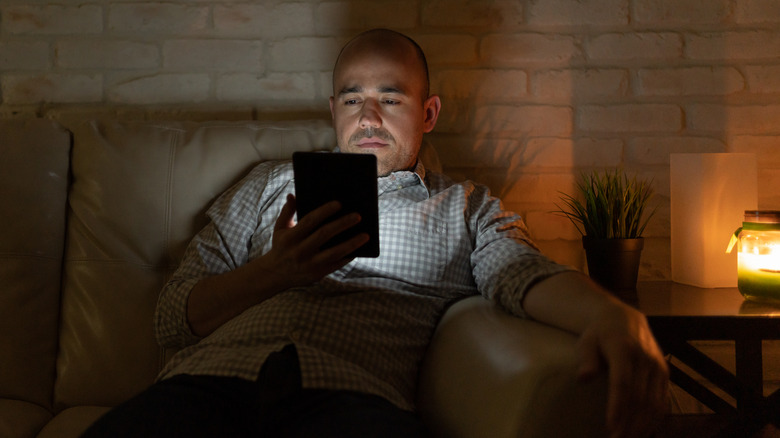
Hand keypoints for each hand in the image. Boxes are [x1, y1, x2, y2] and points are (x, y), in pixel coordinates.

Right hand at [261, 193, 368, 286]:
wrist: (275, 274)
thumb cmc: (281, 246)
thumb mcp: (280, 228)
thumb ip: (287, 211)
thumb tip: (293, 194)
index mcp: (291, 237)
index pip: (310, 221)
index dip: (324, 211)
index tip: (339, 203)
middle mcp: (300, 251)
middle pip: (324, 235)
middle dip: (342, 224)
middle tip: (358, 216)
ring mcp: (310, 264)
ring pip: (334, 252)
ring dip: (352, 244)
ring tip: (366, 235)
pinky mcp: (317, 274)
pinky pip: (336, 264)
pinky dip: (349, 257)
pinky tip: (359, 249)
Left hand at [576, 303, 668, 437]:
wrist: (624, 318)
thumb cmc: (599, 334)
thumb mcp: (587, 341)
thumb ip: (586, 359)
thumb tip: (582, 378)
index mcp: (623, 349)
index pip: (622, 383)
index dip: (617, 407)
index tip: (611, 427)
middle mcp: (645, 358)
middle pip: (639, 397)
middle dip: (629, 423)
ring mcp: (657, 366)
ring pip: (653, 402)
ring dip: (643, 425)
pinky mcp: (664, 373)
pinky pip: (663, 400)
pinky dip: (655, 418)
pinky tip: (644, 431)